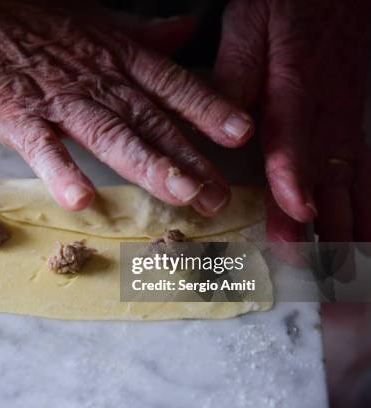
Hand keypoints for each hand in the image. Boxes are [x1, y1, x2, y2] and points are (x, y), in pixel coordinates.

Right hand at [0, 0, 253, 212]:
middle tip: (220, 196)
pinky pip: (43, 149)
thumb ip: (143, 34)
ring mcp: (59, 102)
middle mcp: (96, 81)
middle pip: (151, 121)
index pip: (172, 84)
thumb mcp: (95, 18)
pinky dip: (61, 174)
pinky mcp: (19, 120)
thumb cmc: (31, 19)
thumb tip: (185, 32)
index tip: (243, 134)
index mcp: (116, 56)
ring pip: (111, 136)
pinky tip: (83, 201)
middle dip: (190, 158)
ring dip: (149, 165)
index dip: (209, 107)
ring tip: (182, 196)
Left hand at [214, 0, 370, 241]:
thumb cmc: (286, 7)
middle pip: (321, 171)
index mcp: (294, 87)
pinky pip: (363, 172)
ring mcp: (343, 122)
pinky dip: (366, 207)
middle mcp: (325, 112)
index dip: (294, 173)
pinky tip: (363, 235)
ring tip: (342, 269)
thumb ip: (235, 74)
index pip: (294, 136)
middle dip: (314, 220)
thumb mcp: (249, 27)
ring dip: (345, 224)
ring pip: (348, 179)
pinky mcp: (350, 127)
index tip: (296, 208)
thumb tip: (221, 121)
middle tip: (306, 262)